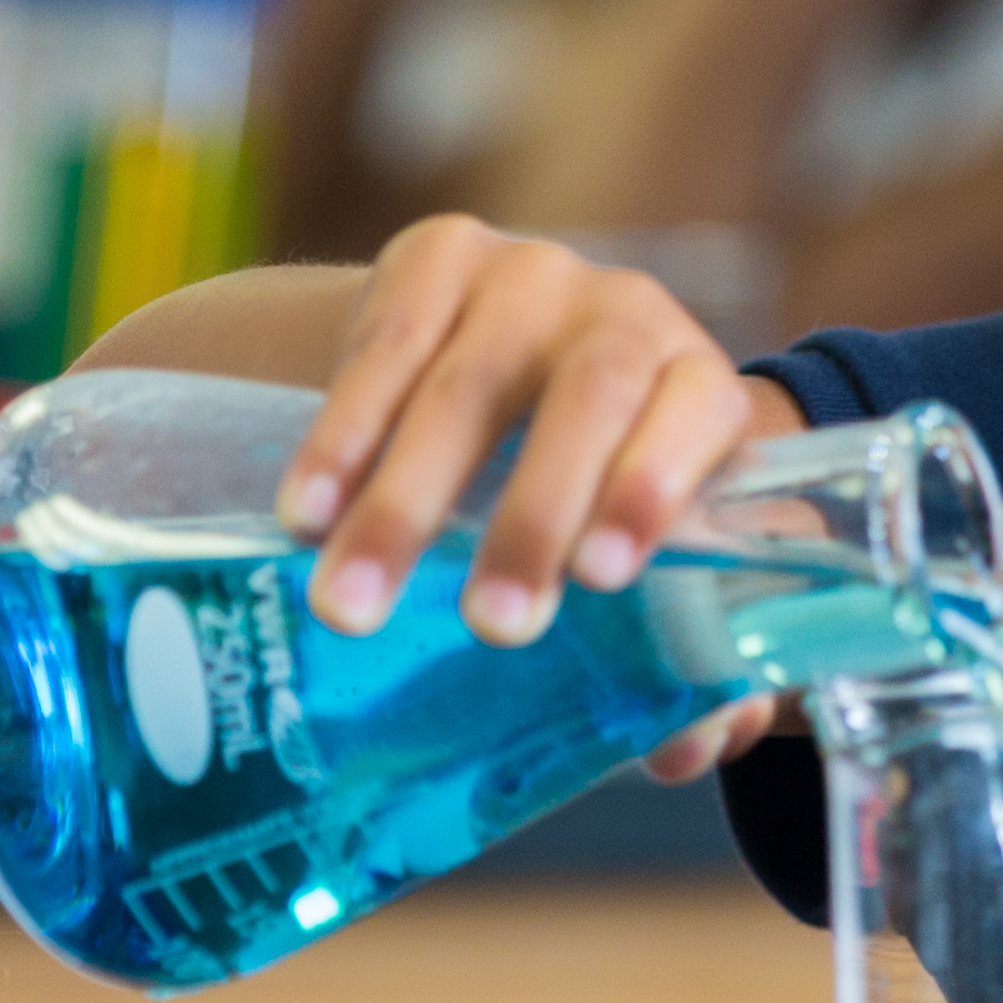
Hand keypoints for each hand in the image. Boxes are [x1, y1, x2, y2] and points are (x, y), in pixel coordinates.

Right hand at [282, 216, 800, 663]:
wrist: (490, 353)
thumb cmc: (583, 480)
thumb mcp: (631, 539)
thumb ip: (677, 640)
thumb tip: (687, 746)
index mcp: (693, 382)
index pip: (700, 411)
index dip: (655, 483)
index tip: (605, 575)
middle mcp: (621, 311)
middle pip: (587, 396)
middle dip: (534, 517)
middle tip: (492, 626)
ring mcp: (525, 275)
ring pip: (467, 383)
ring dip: (405, 503)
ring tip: (353, 605)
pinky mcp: (435, 256)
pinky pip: (382, 345)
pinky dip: (339, 439)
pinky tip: (302, 514)